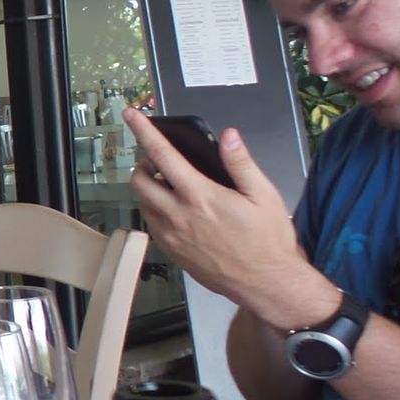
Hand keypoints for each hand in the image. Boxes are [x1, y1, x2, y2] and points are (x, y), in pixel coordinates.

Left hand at [123, 109, 331, 323]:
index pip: (162, 155)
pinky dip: (156, 212)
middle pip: (139, 181)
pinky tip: (177, 211)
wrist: (267, 284)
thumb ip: (241, 163)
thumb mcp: (264, 195)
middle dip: (143, 164)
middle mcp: (179, 216)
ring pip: (142, 204)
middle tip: (160, 162)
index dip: (143, 131)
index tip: (131, 115)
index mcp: (200, 196)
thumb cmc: (269, 242)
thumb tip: (229, 137)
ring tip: (171, 186)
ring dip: (149, 189)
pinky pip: (152, 225)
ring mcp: (172, 237)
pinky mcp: (172, 253)